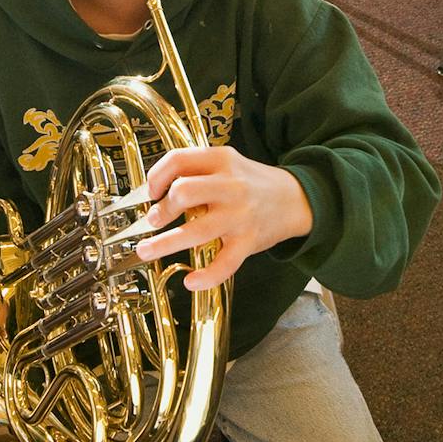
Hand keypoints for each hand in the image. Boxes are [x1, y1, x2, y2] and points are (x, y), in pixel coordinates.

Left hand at [133, 146, 313, 292]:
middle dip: (161, 209)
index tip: (150, 192)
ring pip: (195, 231)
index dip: (156, 176)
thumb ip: (196, 171)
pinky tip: (190, 281)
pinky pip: (224, 263)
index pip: (178, 160)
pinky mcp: (249, 241)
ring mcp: (240, 215)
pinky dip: (205, 276)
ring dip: (164, 243)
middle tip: (153, 220)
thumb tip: (156, 192)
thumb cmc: (253, 183)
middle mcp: (230, 185)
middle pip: (183, 192)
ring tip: (146, 250)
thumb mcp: (227, 163)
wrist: (296, 199)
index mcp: (221, 160)